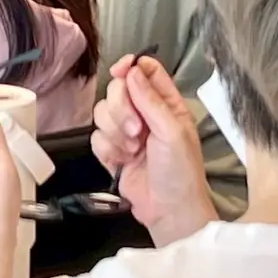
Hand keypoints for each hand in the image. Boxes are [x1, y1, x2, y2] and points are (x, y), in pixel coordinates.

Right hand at [90, 55, 215, 246]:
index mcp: (167, 104)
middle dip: (122, 109)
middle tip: (137, 131)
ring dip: (115, 132)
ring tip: (133, 150)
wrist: (169, 210)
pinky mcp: (113, 151)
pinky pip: (96, 137)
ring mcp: (127, 132)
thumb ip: (151, 99)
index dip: (130, 67)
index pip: (145, 70)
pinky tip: (123, 161)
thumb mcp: (172, 132)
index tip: (121, 72)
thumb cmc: (181, 173)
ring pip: (103, 112)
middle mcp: (146, 114)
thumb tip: (133, 70)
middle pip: (117, 89)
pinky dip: (107, 149)